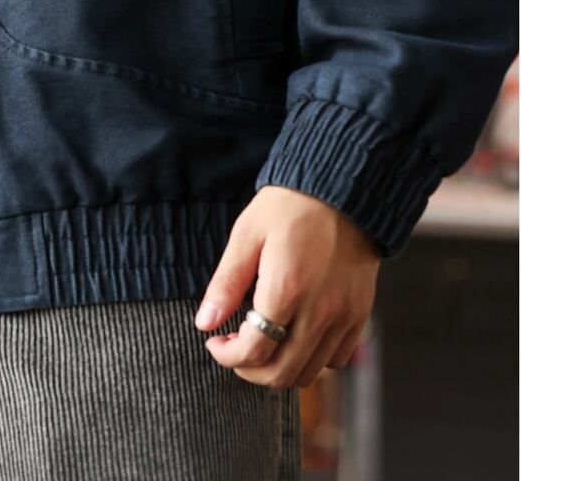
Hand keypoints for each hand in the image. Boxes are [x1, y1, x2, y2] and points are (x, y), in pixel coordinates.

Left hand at [195, 185, 379, 388]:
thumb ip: (226, 283)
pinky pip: (338, 359)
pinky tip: (294, 336)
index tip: (214, 342)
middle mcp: (319, 311)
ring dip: (280, 368)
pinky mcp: (360, 314)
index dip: (227, 356)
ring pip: (310, 373)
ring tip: (261, 343)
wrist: (342, 190)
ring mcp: (344, 316)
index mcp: (286, 289)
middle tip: (234, 349)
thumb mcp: (247, 235)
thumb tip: (204, 323)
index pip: (254, 350)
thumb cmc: (289, 207)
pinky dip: (313, 360)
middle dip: (249, 370)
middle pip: (282, 373)